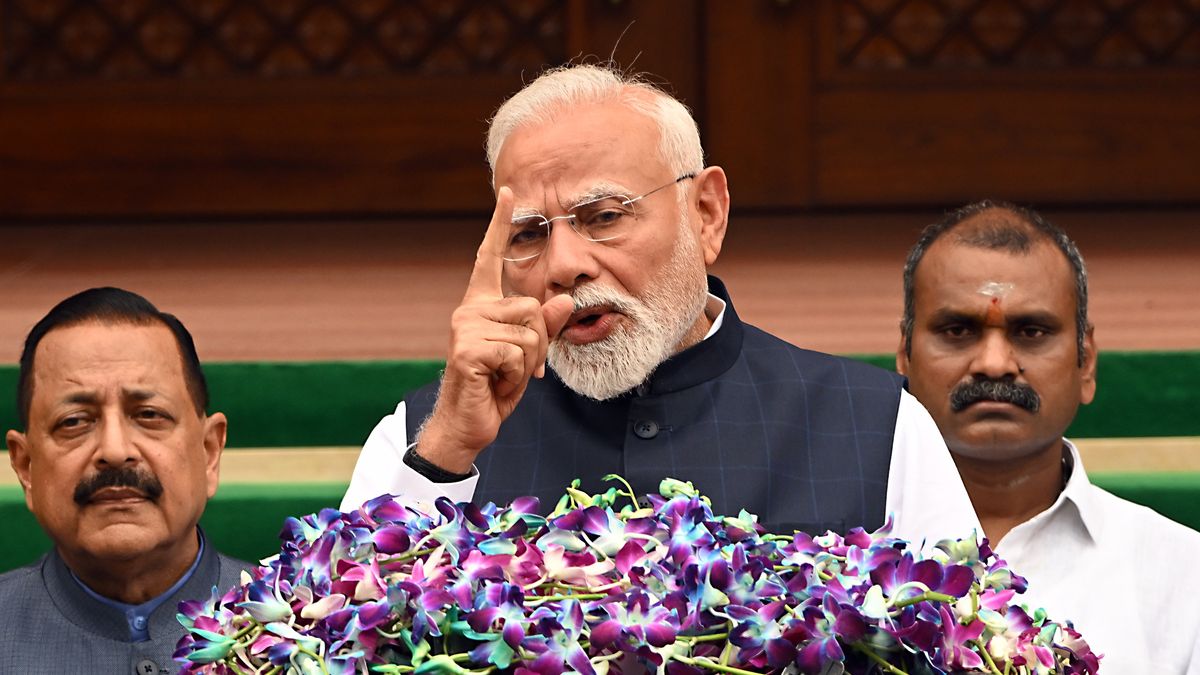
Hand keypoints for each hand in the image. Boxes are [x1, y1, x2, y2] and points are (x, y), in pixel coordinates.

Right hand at [415, 187, 574, 473]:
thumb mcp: (528, 354)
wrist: (468, 424)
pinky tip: (494, 382)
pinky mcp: (468, 350)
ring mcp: (466, 328)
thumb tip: (566, 300)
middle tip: (515, 367)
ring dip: (527, 362)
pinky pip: (517, 352)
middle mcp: (469, 309)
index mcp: (482, 304)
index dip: (500, 224)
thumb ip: (546, 327)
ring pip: (529, 332)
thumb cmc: (496, 387)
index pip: (490, 256)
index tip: (509, 190)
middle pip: (532, 308)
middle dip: (538, 344)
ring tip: (503, 375)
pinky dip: (515, 374)